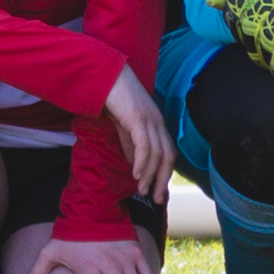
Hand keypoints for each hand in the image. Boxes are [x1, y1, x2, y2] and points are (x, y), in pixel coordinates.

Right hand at [99, 67, 175, 196]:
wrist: (105, 74)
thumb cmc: (113, 97)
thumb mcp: (122, 124)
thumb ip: (129, 142)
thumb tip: (133, 162)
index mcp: (156, 122)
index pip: (168, 152)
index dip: (164, 173)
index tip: (158, 190)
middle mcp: (157, 122)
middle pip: (168, 156)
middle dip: (163, 180)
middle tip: (156, 199)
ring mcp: (149, 119)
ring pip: (157, 154)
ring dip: (149, 175)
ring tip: (141, 190)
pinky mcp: (137, 118)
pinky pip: (144, 146)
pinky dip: (141, 163)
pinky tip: (135, 174)